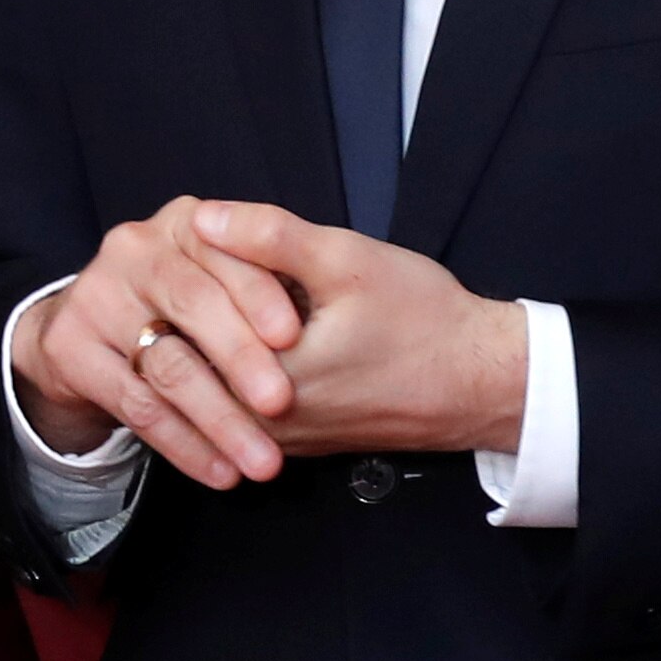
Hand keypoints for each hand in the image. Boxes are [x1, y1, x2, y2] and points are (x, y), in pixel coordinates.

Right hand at [12, 196, 315, 488]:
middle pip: (192, 303)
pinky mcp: (70, 348)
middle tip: (281, 405)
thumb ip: (266, 278)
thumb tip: (318, 319)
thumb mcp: (227, 278)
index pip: (222, 251)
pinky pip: (138, 406)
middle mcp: (135, 249)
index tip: (294, 337)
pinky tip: (220, 470)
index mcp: (184, 223)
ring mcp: (96, 297)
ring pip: (168, 364)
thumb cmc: (186, 306)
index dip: (258, 294)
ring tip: (263, 461)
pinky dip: (185, 444)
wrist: (84, 331)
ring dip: (220, 419)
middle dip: (240, 358)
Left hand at [187, 204, 526, 458]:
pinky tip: (246, 327)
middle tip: (188, 262)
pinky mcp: (294, 442)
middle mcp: (261, 426)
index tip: (181, 242)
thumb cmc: (424, 321)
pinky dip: (232, 365)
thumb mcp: (347, 261)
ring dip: (208, 340)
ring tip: (216, 292)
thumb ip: (270, 237)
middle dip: (186, 311)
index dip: (181, 278)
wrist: (479, 382)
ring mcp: (277, 441)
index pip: (185, 328)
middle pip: (190, 361)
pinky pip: (240, 402)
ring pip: (213, 385)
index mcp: (266, 383)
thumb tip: (203, 218)